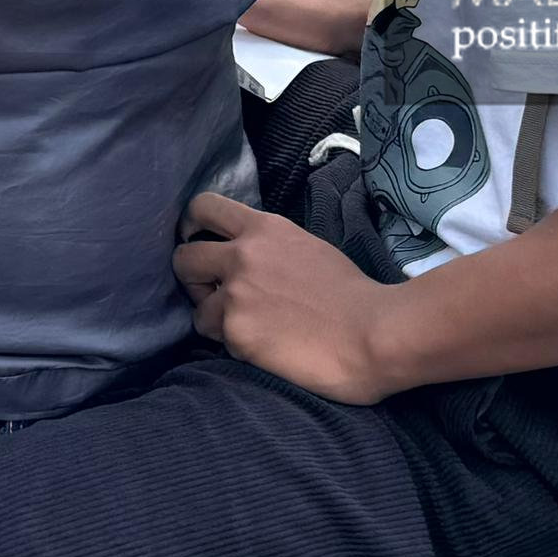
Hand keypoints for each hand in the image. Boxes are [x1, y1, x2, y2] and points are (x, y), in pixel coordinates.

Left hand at [175, 192, 399, 403]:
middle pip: (183, 258)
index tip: (197, 242)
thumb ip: (270, 248)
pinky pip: (219, 340)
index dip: (192, 227)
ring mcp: (236, 295)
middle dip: (193, 279)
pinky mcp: (236, 332)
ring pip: (197, 309)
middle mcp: (242, 256)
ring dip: (216, 321)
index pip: (204, 207)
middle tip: (214, 294)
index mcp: (264, 229)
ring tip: (251, 330)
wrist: (375, 334)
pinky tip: (267, 349)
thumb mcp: (307, 248)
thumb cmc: (354, 295)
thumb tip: (247, 258)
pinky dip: (236, 347)